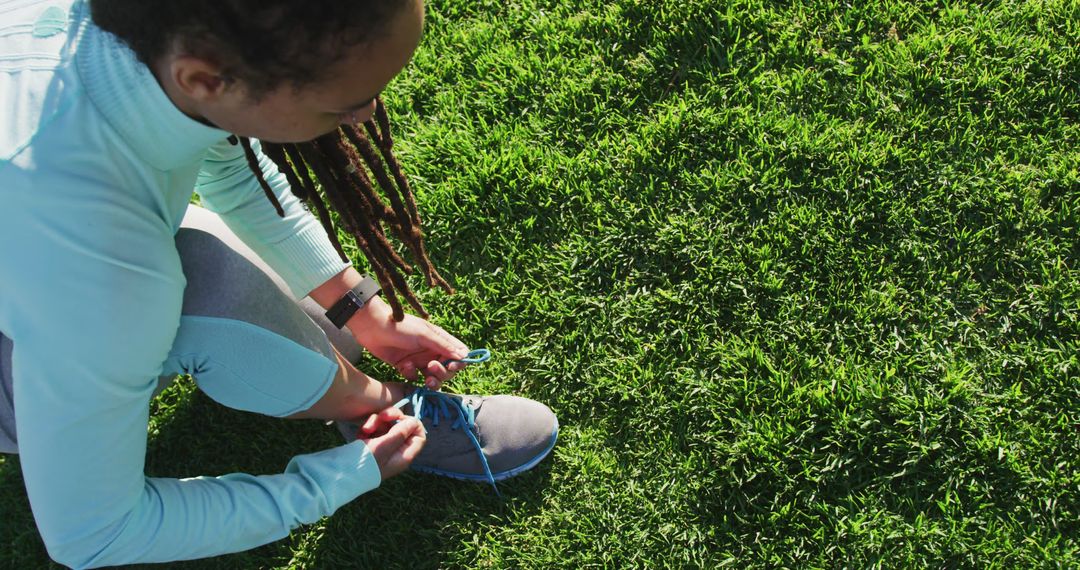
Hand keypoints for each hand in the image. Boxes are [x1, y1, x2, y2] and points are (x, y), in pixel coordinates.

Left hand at [353, 298, 469, 389]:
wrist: (372, 328)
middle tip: (432, 368)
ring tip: (425, 378)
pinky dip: (411, 374)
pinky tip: (403, 366)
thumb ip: (443, 346)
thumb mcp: (424, 335)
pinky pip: (415, 377)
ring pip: (433, 377)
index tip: (452, 366)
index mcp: (440, 339)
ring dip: (432, 380)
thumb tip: (463, 356)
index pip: (459, 353)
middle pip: (448, 369)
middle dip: (443, 373)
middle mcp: (432, 351)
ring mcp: (419, 359)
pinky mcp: (406, 367)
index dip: (459, 362)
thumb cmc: (400, 326)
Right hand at [357, 406, 425, 480]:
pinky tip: (360, 434)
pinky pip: (374, 430)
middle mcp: (396, 451)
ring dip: (375, 422)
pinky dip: (367, 428)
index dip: (413, 424)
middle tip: (381, 416)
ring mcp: (383, 447)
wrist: (342, 472)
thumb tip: (415, 421)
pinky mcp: (370, 444)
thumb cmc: (366, 462)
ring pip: (386, 426)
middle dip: (390, 418)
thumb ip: (401, 432)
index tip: (401, 419)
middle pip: (402, 427)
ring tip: (365, 429)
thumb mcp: (385, 446)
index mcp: (404, 454)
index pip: (419, 436)